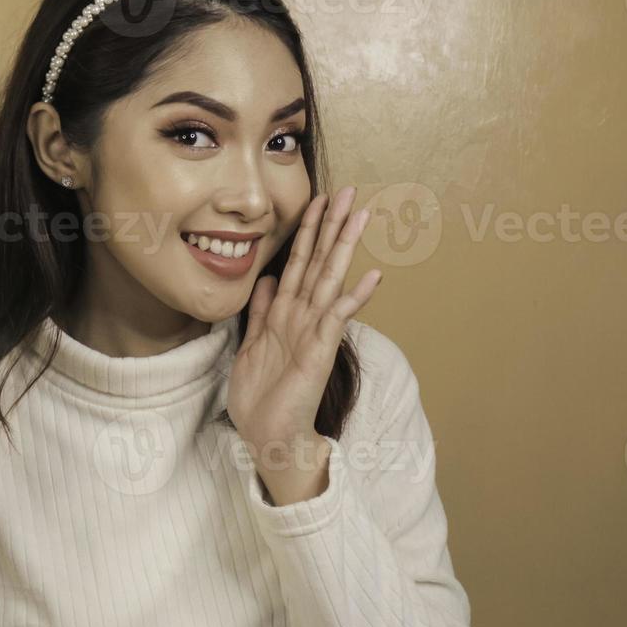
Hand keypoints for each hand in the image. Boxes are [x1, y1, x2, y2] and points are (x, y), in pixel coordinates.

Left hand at [227, 187, 381, 501]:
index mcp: (285, 312)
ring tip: (362, 216)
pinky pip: (338, 317)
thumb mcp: (252, 345)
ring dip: (345, 248)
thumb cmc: (262, 395)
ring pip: (330, 279)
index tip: (317, 199)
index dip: (307, 230)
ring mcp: (315, 330)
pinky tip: (374, 275)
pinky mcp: (320, 350)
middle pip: (320, 261)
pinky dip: (355, 296)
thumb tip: (266, 279)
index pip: (299, 261)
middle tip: (348, 192)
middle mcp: (304, 315)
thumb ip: (261, 311)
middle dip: (332, 226)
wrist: (270, 434)